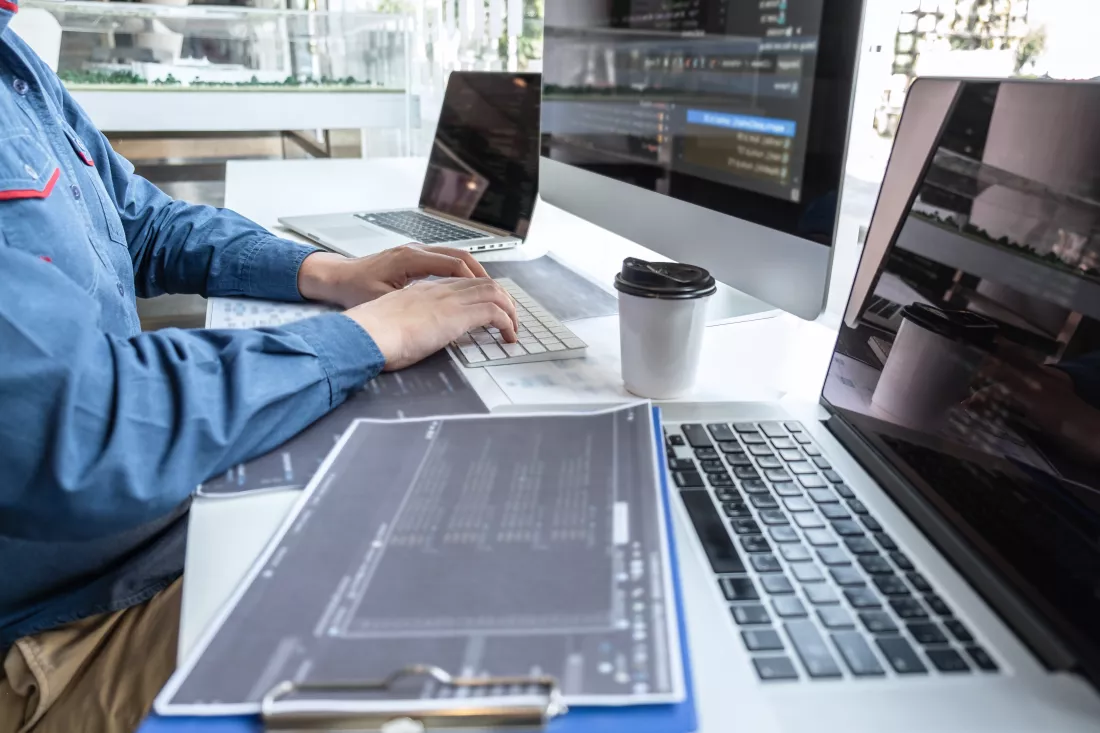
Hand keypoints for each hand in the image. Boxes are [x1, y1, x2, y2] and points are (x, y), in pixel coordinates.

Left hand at [297, 244, 489, 307]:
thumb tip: (432, 317)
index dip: (475, 282)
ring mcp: (416, 252)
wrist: (336, 277)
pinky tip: (466, 287)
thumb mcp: (381, 300)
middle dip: (483, 276)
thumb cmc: (354, 288)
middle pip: (461, 257)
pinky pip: (445, 261)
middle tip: (499, 296)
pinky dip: (461, 272)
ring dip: (474, 273)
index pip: (455, 265)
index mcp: (410, 259)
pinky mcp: (413, 258)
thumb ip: (409, 305)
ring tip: (489, 292)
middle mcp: (416, 251)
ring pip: (455, 256)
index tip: (489, 298)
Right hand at [345, 277, 517, 370]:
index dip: (478, 293)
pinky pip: (494, 311)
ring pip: (492, 292)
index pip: (459, 284)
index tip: (486, 308)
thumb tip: (409, 336)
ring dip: (509, 310)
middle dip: (501, 298)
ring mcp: (449, 300)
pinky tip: (508, 336)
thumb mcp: (391, 323)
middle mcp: (438, 290)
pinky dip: (507, 322)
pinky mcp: (457, 315)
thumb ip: (405, 323)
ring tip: (513, 327)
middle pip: (481, 283)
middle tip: (509, 316)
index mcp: (421, 291)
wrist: (366, 332)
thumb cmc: (370, 333)